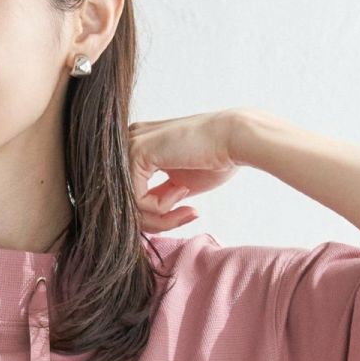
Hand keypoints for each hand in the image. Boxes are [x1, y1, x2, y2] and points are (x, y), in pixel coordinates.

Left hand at [127, 109, 242, 232]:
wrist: (234, 138)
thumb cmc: (214, 159)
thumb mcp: (177, 185)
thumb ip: (157, 197)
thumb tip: (141, 222)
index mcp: (138, 147)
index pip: (131, 195)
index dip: (155, 217)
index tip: (185, 214)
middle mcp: (129, 143)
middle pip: (125, 202)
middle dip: (156, 222)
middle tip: (186, 216)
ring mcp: (130, 146)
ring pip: (129, 205)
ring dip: (161, 218)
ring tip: (187, 206)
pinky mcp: (136, 152)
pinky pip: (137, 200)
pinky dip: (161, 207)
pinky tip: (182, 190)